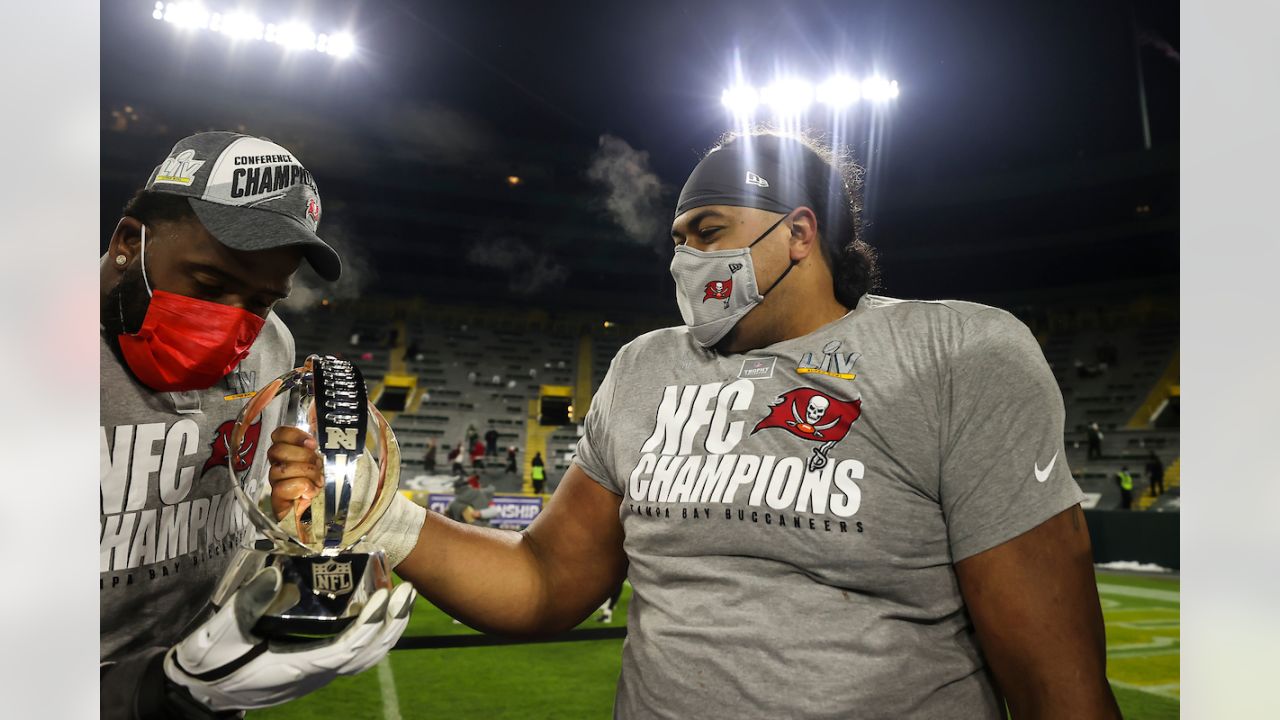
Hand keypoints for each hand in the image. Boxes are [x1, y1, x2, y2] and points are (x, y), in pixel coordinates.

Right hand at [163, 566, 415, 710]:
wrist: (201, 692)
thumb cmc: (209, 663)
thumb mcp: (220, 633)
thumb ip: (246, 605)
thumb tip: (274, 574)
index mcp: (298, 668)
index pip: (348, 649)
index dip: (371, 626)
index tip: (386, 597)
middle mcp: (315, 675)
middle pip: (369, 655)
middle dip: (393, 624)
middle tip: (408, 590)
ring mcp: (317, 674)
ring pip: (366, 658)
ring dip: (388, 629)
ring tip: (403, 598)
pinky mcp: (314, 669)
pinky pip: (354, 655)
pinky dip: (372, 635)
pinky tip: (377, 611)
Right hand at [267, 426, 322, 521]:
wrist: (331, 517)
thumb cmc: (331, 488)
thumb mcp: (330, 462)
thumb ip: (323, 446)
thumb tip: (323, 428)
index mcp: (291, 455)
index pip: (278, 435)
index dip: (293, 435)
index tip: (312, 443)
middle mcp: (280, 467)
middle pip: (276, 450)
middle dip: (302, 456)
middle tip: (318, 467)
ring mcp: (276, 485)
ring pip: (280, 469)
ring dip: (305, 474)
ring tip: (318, 483)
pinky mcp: (277, 503)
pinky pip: (281, 488)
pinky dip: (300, 488)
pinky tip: (310, 493)